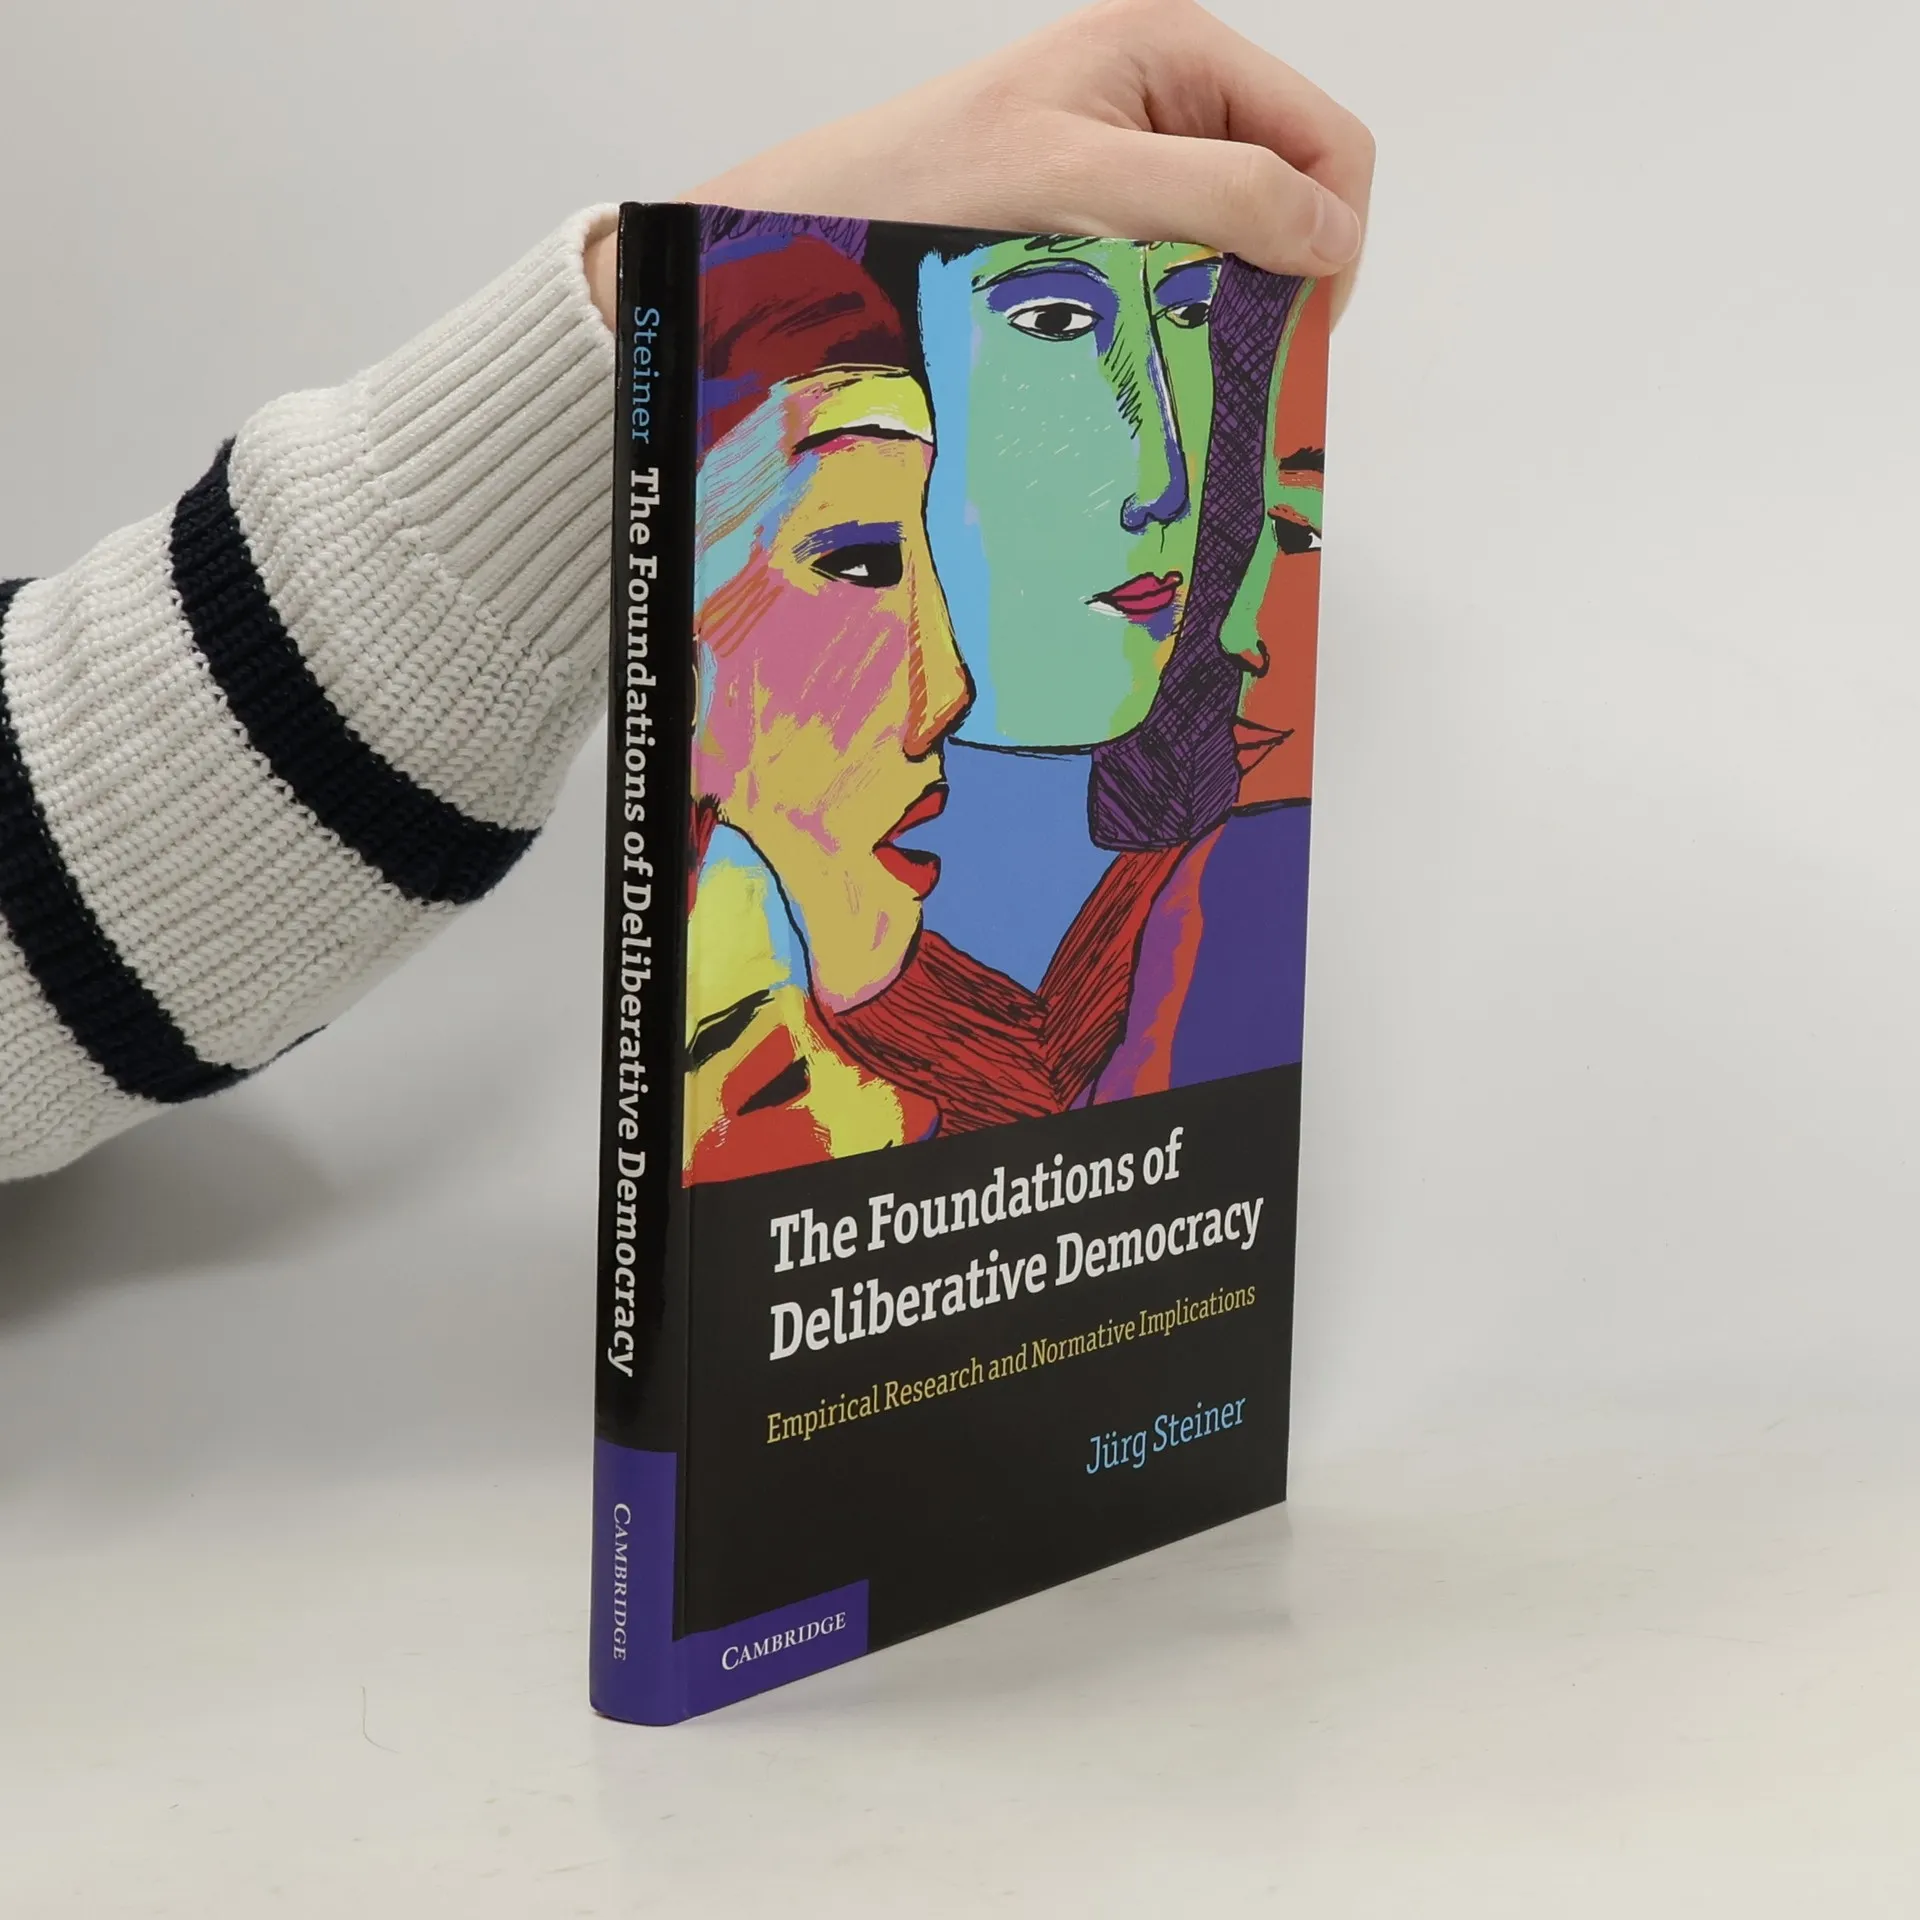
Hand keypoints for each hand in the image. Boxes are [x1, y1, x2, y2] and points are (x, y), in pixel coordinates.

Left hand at [587, 0, 1373, 327]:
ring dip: (1227, 304)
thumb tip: (1330, 235)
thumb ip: (1222, 194)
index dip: (1333, 235)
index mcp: (1180, 53)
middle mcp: (1167, 99)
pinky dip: (1179, 313)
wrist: (820, 228)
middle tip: (1235, 354)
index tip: (1299, 329)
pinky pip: (1180, 270)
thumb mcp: (1086, 181)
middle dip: (1281, 274)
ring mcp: (1134, 160)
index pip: (1327, 142)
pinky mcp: (1099, 218)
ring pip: (1237, 243)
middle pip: (1290, 192)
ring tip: (1177, 354)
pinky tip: (1141, 347)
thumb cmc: (929, 187)